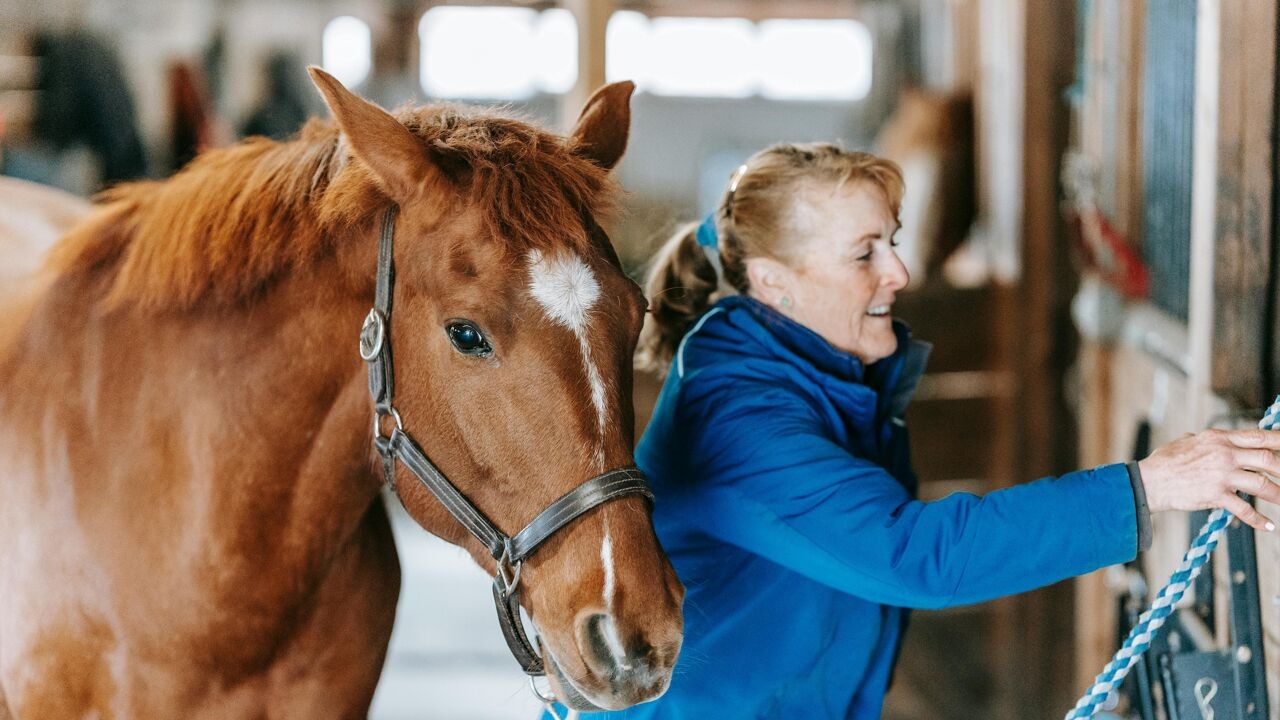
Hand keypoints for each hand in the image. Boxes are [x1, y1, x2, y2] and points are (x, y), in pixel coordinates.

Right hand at [1138, 429, 1279, 530]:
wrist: (1148, 481)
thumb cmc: (1164, 461)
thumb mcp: (1187, 441)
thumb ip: (1207, 440)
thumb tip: (1216, 441)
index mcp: (1219, 438)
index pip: (1259, 436)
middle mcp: (1224, 454)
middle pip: (1268, 459)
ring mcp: (1221, 475)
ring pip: (1261, 485)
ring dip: (1278, 495)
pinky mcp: (1215, 495)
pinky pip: (1243, 509)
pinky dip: (1258, 520)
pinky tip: (1268, 526)